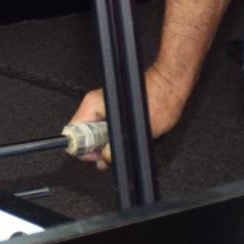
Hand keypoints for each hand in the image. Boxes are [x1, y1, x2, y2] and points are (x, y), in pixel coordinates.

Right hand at [64, 66, 195, 167]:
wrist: (170, 85)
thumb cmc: (158, 98)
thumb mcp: (135, 131)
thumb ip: (114, 148)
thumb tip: (103, 159)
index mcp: (93, 105)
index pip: (73, 133)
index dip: (84, 149)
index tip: (97, 156)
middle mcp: (95, 104)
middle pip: (84, 136)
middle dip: (98, 149)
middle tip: (112, 153)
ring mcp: (103, 106)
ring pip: (96, 134)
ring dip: (108, 144)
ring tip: (125, 142)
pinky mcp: (113, 110)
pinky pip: (106, 129)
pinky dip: (115, 137)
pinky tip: (128, 137)